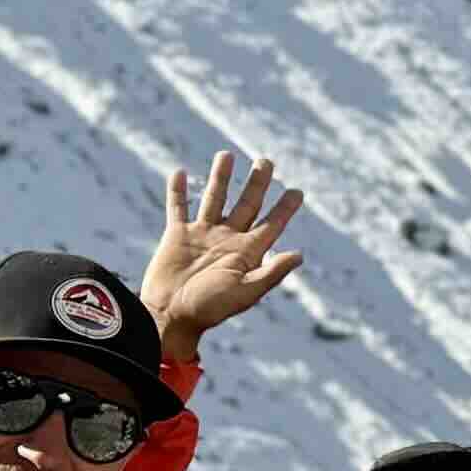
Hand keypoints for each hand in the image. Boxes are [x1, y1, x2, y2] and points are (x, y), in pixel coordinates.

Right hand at [138, 150, 306, 364]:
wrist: (170, 316)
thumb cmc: (210, 309)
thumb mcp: (245, 293)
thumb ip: (271, 273)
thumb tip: (299, 254)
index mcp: (247, 253)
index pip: (271, 224)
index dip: (285, 208)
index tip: (297, 191)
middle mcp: (227, 240)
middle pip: (246, 204)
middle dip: (257, 183)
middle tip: (266, 161)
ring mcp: (202, 236)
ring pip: (214, 198)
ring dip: (220, 177)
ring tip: (226, 155)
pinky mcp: (177, 236)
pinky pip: (178, 208)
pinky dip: (177, 191)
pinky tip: (179, 172)